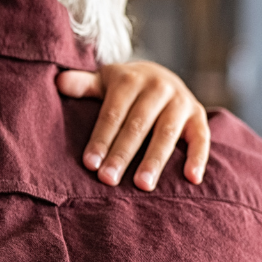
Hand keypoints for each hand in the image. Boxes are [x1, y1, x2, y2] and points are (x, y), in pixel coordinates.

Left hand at [57, 62, 209, 190]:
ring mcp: (181, 101)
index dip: (101, 139)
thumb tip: (59, 81)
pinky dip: (199, 157)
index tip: (90, 164)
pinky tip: (192, 179)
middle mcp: (158, 87)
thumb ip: (83, 85)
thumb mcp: (102, 81)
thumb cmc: (121, 87)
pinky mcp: (198, 114)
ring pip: (167, 133)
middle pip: (137, 125)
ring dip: (155, 160)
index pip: (113, 114)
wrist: (158, 75)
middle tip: (108, 179)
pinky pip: (202, 137)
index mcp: (129, 79)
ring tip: (142, 186)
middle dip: (122, 154)